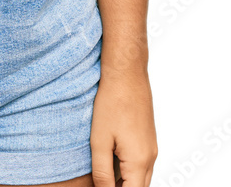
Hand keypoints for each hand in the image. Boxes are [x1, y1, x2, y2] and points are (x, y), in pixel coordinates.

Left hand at [90, 67, 157, 185]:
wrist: (126, 73)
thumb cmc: (112, 102)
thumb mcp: (99, 141)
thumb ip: (101, 172)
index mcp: (139, 162)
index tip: (100, 186)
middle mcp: (150, 158)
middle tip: (99, 182)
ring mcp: (151, 148)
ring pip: (141, 178)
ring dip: (125, 181)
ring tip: (103, 176)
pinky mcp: (148, 139)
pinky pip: (141, 164)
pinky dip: (128, 170)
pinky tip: (111, 160)